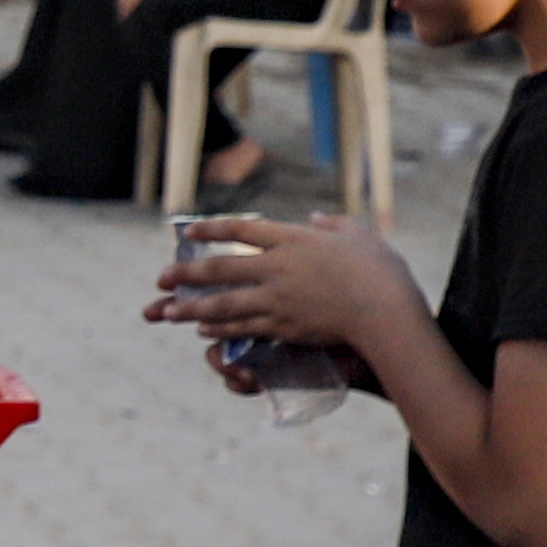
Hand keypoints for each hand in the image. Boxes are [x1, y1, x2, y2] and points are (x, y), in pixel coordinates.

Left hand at [152, 211, 417, 358]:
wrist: (385, 312)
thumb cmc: (381, 271)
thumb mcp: (360, 235)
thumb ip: (334, 224)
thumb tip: (315, 218)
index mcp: (293, 239)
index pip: (242, 229)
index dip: (212, 229)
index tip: (188, 232)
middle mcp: (278, 267)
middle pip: (221, 268)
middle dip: (187, 272)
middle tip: (161, 277)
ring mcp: (277, 299)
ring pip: (223, 303)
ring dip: (192, 307)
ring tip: (168, 311)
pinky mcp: (284, 327)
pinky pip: (243, 327)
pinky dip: (220, 327)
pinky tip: (203, 329)